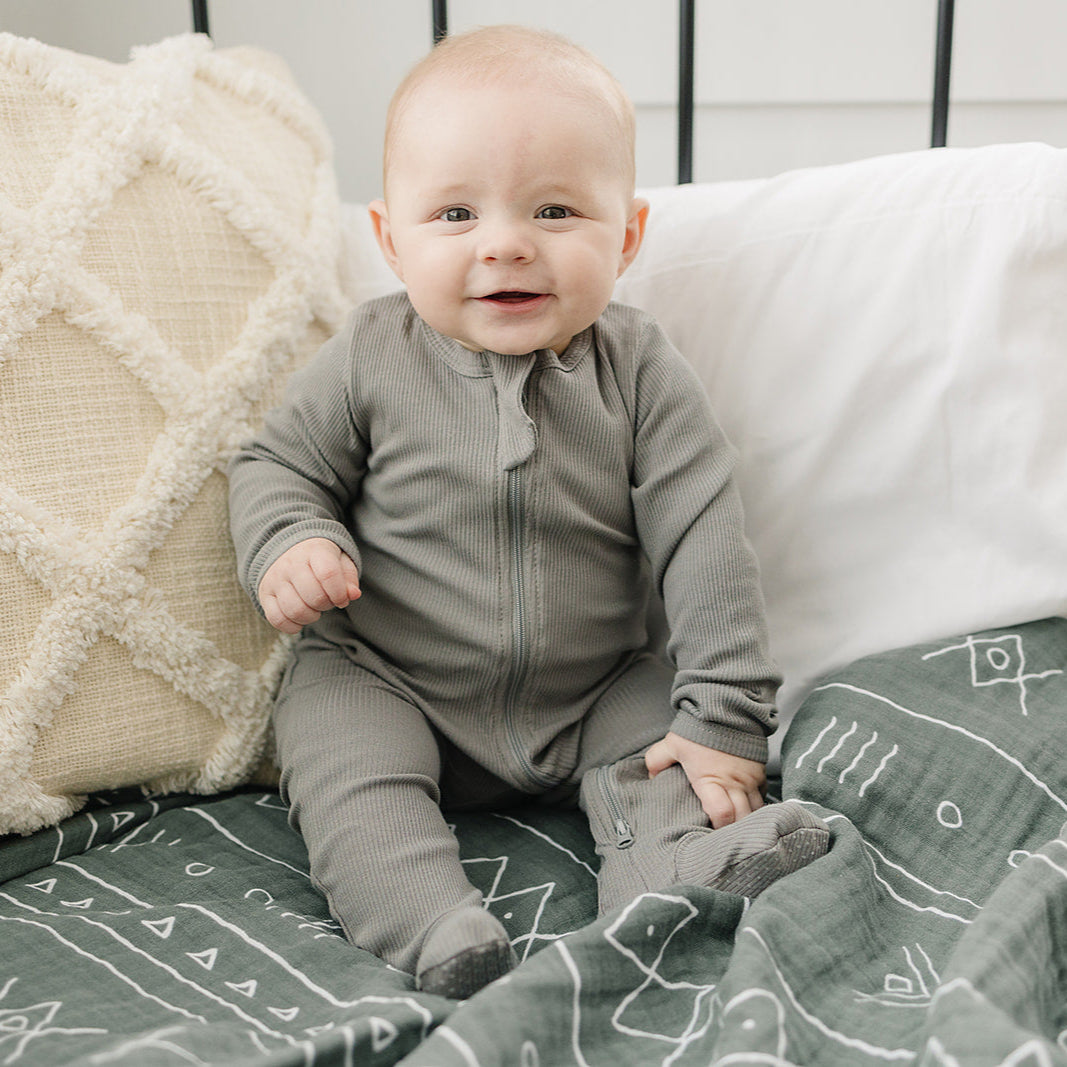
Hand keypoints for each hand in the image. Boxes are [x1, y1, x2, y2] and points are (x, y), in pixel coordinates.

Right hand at [258, 538, 360, 633]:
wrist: (286, 550)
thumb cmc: (319, 559)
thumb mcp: (339, 560)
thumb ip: (349, 577)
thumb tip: (353, 595)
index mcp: (314, 551)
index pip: (328, 574)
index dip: (339, 593)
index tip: (342, 599)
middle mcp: (291, 564)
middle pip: (314, 596)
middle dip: (327, 605)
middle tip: (327, 601)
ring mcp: (275, 580)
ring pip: (295, 610)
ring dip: (311, 617)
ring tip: (314, 608)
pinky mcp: (264, 595)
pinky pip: (277, 619)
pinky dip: (292, 626)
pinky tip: (300, 618)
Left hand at [645, 732, 764, 828]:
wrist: (727, 708)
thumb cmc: (700, 728)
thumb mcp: (673, 743)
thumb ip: (657, 761)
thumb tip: (652, 778)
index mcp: (711, 780)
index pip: (722, 815)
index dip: (717, 828)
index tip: (709, 833)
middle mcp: (734, 784)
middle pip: (742, 820)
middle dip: (734, 832)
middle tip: (723, 838)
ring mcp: (750, 780)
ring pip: (756, 812)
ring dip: (747, 822)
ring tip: (736, 829)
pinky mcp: (760, 773)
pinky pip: (762, 797)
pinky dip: (756, 807)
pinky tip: (746, 810)